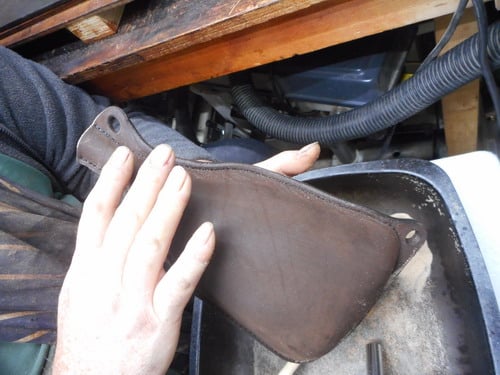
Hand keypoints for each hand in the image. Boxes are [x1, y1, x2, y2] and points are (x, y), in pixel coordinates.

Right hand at [53, 141, 318, 373]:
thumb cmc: (90, 337)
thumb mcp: (80, 293)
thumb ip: (97, 256)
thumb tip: (113, 222)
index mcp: (86, 270)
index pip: (96, 215)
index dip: (111, 181)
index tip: (127, 155)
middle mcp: (106, 280)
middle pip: (127, 221)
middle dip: (146, 183)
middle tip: (165, 155)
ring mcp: (133, 300)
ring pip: (151, 245)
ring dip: (169, 208)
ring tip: (183, 179)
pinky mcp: (158, 321)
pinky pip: (178, 284)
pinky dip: (193, 256)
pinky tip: (207, 233)